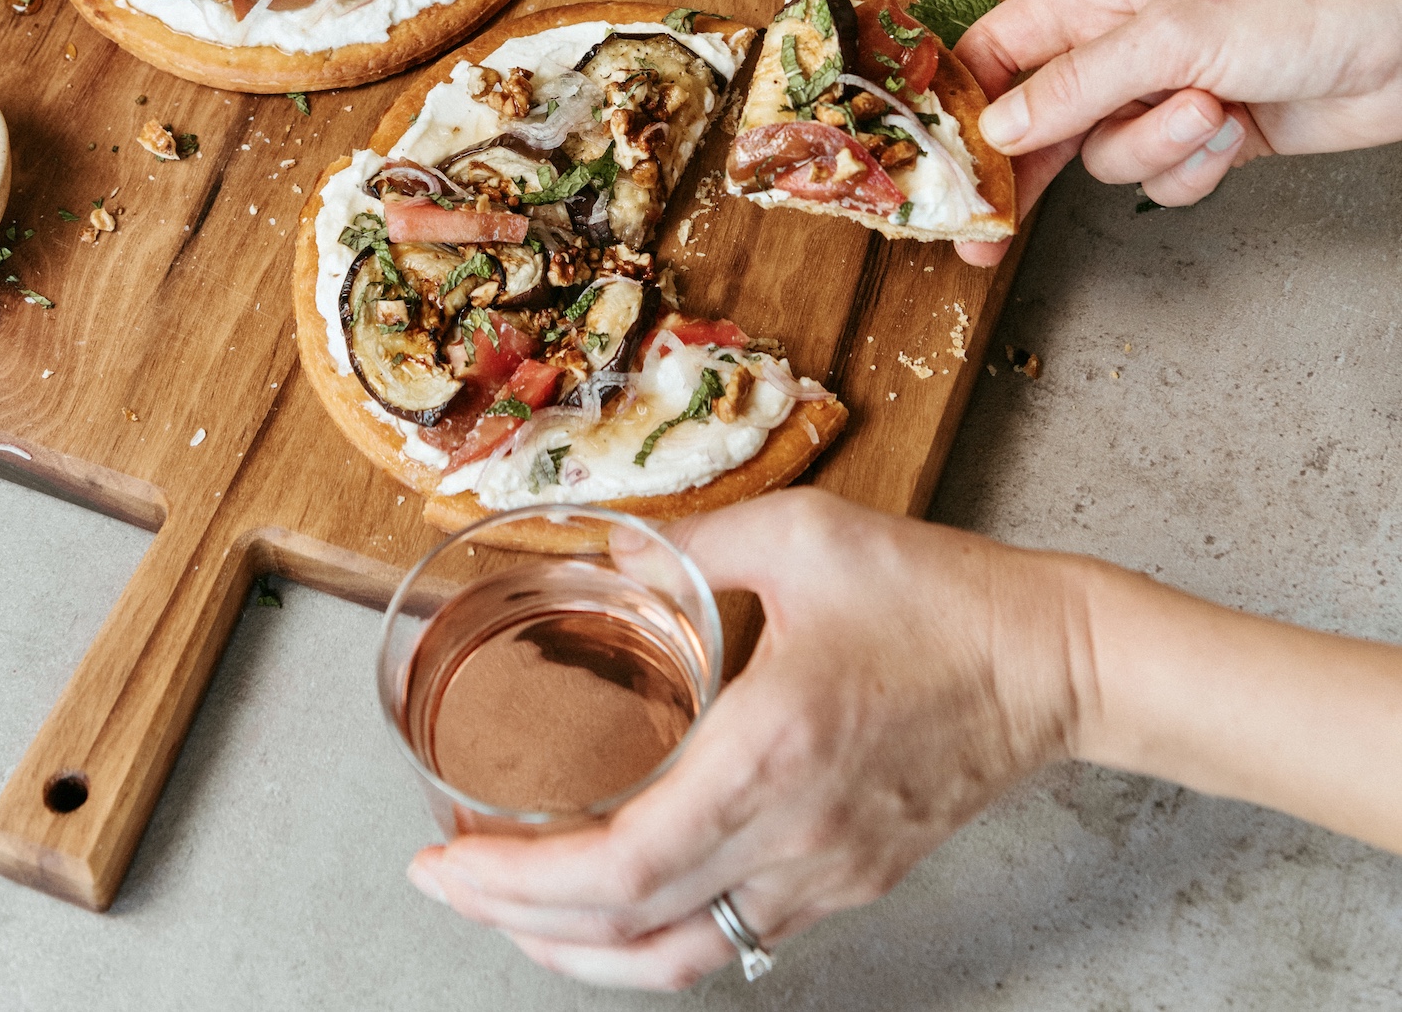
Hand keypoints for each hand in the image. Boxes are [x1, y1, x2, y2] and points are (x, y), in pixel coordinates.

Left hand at [407, 494, 1079, 987]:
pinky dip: (657, 941)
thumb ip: (688, 544)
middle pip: (628, 929)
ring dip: (580, 952)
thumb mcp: (802, 536)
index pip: (615, 866)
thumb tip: (601, 551)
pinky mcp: (850, 881)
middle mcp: (790, 836)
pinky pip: (736, 940)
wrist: (1052, 659)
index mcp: (767, 752)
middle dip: (515, 919)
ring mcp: (824, 875)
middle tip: (447, 881)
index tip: (442, 861)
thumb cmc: (937, 593)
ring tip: (515, 913)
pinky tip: (622, 908)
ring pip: (682, 960)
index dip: (512, 882)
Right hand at [952, 0, 1401, 259]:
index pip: (1002, 47)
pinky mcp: (1208, 137)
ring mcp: (1166, 93)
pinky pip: (1165, 180)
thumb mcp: (1171, 35)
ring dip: (1158, 149)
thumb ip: (1077, 83)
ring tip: (1209, 115)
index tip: (940, 158)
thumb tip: (1003, 127)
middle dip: (1025, 172)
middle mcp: (1124, 43)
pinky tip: (1233, 136)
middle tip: (985, 236)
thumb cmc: (1298, 3)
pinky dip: (1196, 169)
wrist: (1400, 41)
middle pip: (1041, 118)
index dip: (967, 101)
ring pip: (1109, 156)